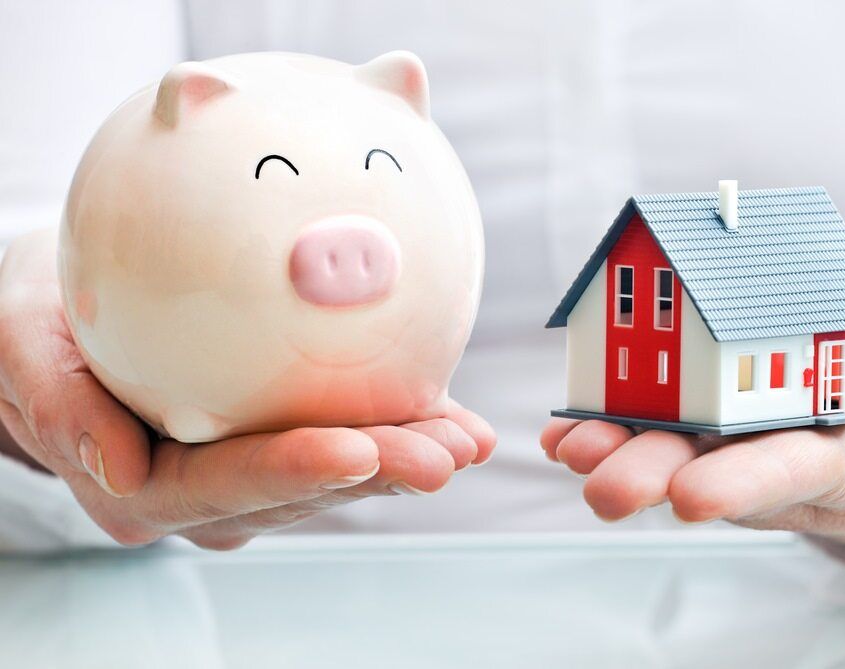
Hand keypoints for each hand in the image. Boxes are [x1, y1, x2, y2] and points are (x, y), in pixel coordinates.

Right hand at [0, 229, 494, 548]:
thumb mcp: (17, 345)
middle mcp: (203, 496)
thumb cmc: (35, 324)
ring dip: (404, 456)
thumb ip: (56, 406)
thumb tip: (116, 467)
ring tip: (465, 439)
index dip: (293, 471)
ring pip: (336, 476)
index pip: (225, 484)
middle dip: (377, 472)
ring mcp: (247, 478)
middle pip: (299, 489)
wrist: (61, 321)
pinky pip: (347, 442)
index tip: (357, 450)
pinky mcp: (278, 448)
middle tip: (444, 452)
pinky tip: (455, 422)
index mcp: (142, 487)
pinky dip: (401, 430)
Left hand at [541, 331, 844, 563]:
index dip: (749, 484)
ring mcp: (769, 447)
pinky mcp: (746, 428)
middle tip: (598, 485)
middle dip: (660, 477)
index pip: (807, 475)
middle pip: (727, 473)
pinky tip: (574, 428)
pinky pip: (684, 427)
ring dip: (627, 450)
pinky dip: (626, 424)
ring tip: (570, 448)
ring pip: (692, 451)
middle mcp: (806, 466)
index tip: (692, 496)